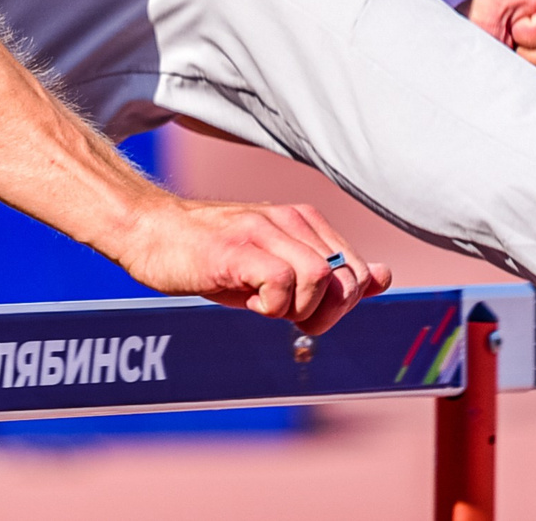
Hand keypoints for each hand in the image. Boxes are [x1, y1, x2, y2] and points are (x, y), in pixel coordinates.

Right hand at [112, 197, 392, 333]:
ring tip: (264, 304)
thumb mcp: (277, 264)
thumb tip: (383, 277)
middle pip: (346, 278)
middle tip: (290, 317)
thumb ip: (329, 272)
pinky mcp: (235, 248)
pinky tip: (248, 300)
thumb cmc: (213, 255)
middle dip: (328, 313)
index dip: (342, 304)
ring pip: (319, 278)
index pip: (359, 271)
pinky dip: (272, 306)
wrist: (152, 233)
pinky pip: (281, 281)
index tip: (308, 312)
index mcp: (305, 221)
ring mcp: (262, 230)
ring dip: (298, 309)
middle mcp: (290, 219)